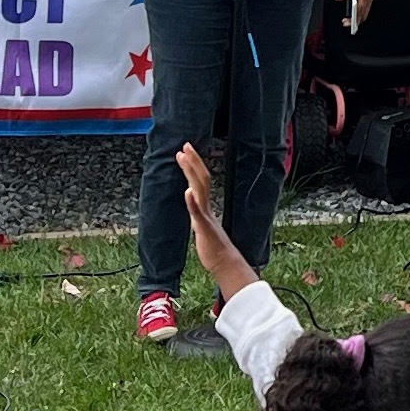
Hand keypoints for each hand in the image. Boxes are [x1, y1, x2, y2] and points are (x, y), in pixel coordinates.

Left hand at [178, 144, 258, 302]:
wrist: (225, 264)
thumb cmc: (214, 248)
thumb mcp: (201, 226)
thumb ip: (196, 211)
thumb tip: (191, 196)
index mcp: (206, 207)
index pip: (200, 181)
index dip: (193, 165)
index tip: (185, 151)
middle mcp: (207, 208)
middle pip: (201, 180)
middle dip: (193, 162)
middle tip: (185, 146)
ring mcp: (206, 217)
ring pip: (200, 190)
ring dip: (191, 173)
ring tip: (183, 158)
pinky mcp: (204, 229)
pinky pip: (198, 214)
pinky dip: (192, 202)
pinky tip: (187, 192)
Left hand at [336, 0, 372, 25]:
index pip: (359, 11)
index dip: (354, 19)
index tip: (348, 23)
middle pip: (363, 15)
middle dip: (355, 21)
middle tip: (346, 24)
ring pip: (364, 14)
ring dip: (356, 19)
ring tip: (347, 21)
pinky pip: (364, 10)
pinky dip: (358, 15)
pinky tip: (352, 16)